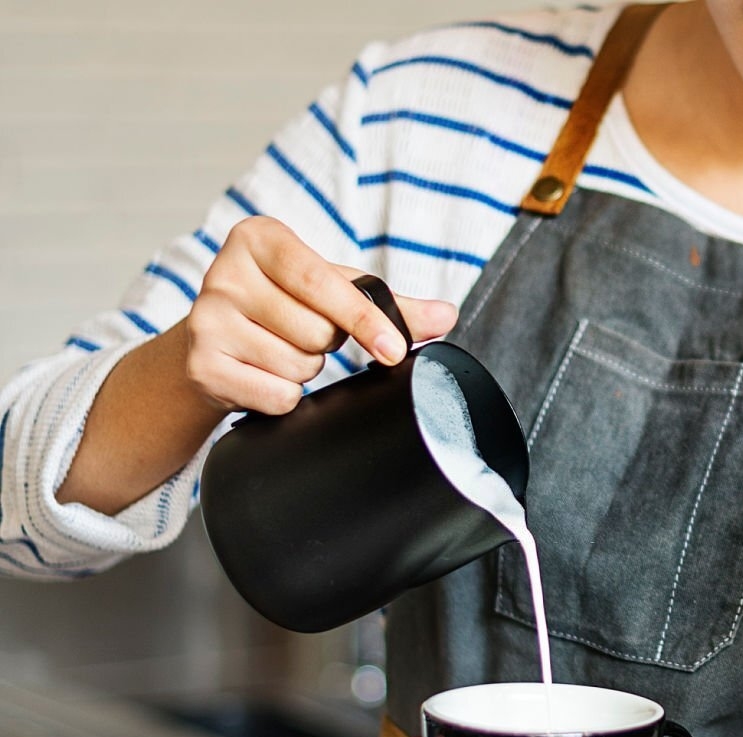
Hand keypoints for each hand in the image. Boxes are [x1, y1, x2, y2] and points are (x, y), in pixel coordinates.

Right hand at [185, 216, 457, 414]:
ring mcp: (206, 320)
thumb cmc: (280, 307)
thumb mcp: (329, 291)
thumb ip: (388, 304)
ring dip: (305, 370)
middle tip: (305, 333)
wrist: (206, 344)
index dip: (363, 319)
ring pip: (298, 366)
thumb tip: (446, 315)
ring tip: (280, 351)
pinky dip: (284, 396)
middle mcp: (224, 272)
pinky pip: (277, 396)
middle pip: (316, 331)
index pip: (322, 282)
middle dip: (326, 343)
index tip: (394, 349)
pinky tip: (264, 375)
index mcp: (259, 238)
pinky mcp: (202, 365)